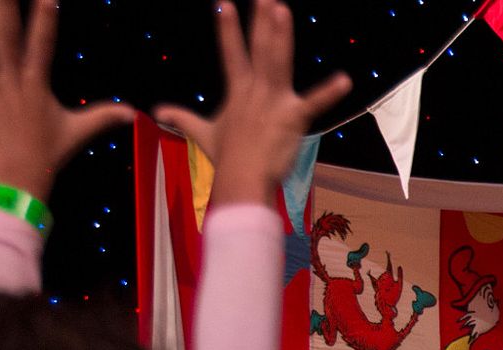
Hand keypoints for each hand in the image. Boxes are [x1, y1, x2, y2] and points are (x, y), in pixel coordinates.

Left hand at [0, 0, 134, 201]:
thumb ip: (104, 116)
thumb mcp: (78, 131)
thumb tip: (134, 113)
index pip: (42, 41)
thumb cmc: (48, 155)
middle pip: (5, 31)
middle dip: (3, 4)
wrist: (21, 180)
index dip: (44, 16)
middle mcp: (11, 78)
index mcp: (35, 81)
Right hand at [153, 1, 352, 206]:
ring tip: (282, 9)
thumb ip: (183, 118)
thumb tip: (157, 112)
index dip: (227, 28)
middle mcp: (255, 90)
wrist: (240, 179)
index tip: (224, 3)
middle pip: (258, 48)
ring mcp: (274, 101)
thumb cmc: (226, 158)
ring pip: (277, 61)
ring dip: (280, 35)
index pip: (231, 53)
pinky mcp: (293, 117)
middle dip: (260, 20)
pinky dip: (329, 93)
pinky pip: (314, 103)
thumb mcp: (202, 133)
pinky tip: (345, 80)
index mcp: (238, 91)